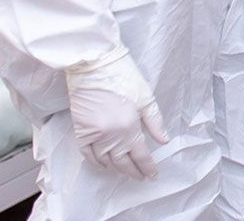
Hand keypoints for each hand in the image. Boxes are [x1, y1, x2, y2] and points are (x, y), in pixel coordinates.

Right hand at [66, 49, 167, 179]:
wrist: (94, 65)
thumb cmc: (123, 77)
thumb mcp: (146, 97)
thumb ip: (155, 122)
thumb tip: (163, 140)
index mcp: (129, 127)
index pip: (140, 155)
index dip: (147, 167)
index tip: (152, 175)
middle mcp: (110, 135)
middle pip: (122, 161)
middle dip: (133, 171)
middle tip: (140, 177)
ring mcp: (93, 134)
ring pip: (105, 160)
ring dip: (116, 169)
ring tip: (125, 172)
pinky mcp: (80, 129)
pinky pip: (87, 154)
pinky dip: (95, 162)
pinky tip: (103, 165)